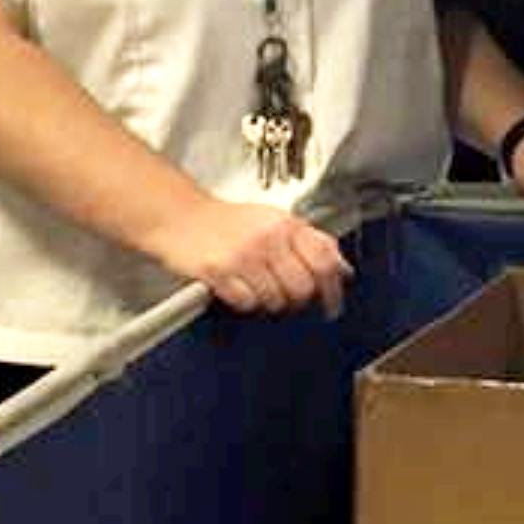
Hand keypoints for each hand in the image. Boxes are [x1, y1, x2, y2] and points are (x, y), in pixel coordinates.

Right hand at [151, 199, 351, 316]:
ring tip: (257, 289)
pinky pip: (246, 302)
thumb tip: (344, 269)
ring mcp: (243, 255)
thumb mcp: (275, 222)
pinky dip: (245, 303)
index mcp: (287, 224)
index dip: (333, 288)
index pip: (324, 260)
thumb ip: (312, 243)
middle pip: (302, 287)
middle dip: (297, 300)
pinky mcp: (218, 271)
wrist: (179, 217)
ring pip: (275, 299)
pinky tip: (238, 289)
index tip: (332, 306)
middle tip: (287, 299)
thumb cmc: (228, 222)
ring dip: (269, 302)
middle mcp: (269, 238)